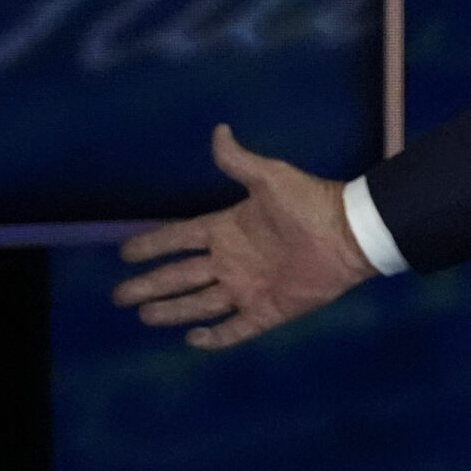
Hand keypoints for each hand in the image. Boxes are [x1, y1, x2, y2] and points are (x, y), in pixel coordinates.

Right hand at [112, 124, 376, 349]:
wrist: (350, 233)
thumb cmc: (311, 202)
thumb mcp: (271, 177)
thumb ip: (240, 161)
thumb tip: (219, 130)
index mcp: (226, 229)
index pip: (179, 239)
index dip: (152, 245)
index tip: (124, 252)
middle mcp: (231, 261)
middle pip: (180, 276)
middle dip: (149, 285)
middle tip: (119, 296)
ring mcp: (248, 288)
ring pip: (200, 303)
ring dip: (172, 310)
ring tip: (144, 315)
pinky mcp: (269, 310)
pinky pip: (237, 328)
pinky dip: (216, 337)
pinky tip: (192, 339)